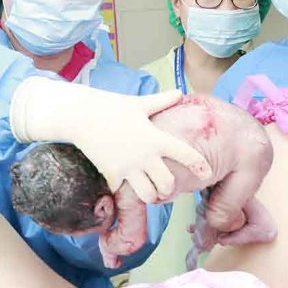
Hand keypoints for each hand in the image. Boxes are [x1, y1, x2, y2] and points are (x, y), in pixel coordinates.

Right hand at [10, 77, 211, 202]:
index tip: (206, 173)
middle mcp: (145, 155)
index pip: (185, 154)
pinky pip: (124, 193)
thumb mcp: (139, 103)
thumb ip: (162, 101)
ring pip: (149, 195)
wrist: (81, 116)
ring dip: (151, 195)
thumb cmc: (111, 107)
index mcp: (156, 138)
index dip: (199, 165)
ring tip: (147, 190)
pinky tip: (125, 187)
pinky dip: (127, 193)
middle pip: (167, 184)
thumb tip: (180, 92)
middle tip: (164, 186)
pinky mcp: (112, 174)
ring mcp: (128, 167)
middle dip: (168, 188)